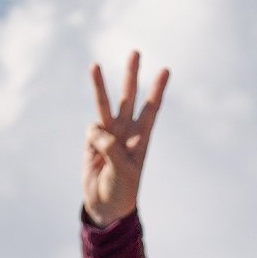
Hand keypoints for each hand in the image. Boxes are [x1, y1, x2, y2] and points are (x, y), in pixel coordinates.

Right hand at [82, 53, 170, 224]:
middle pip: (129, 96)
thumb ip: (111, 148)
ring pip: (105, 104)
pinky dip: (92, 137)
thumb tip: (96, 128)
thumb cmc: (121, 189)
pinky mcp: (92, 141)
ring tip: (94, 65)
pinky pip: (91, 129)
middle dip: (131, 75)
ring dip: (100, 85)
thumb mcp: (122, 171)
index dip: (158, 89)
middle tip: (135, 52)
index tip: (165, 70)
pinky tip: (94, 154)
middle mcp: (126, 130)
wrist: (105, 205)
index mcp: (141, 137)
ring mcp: (108, 134)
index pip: (152, 108)